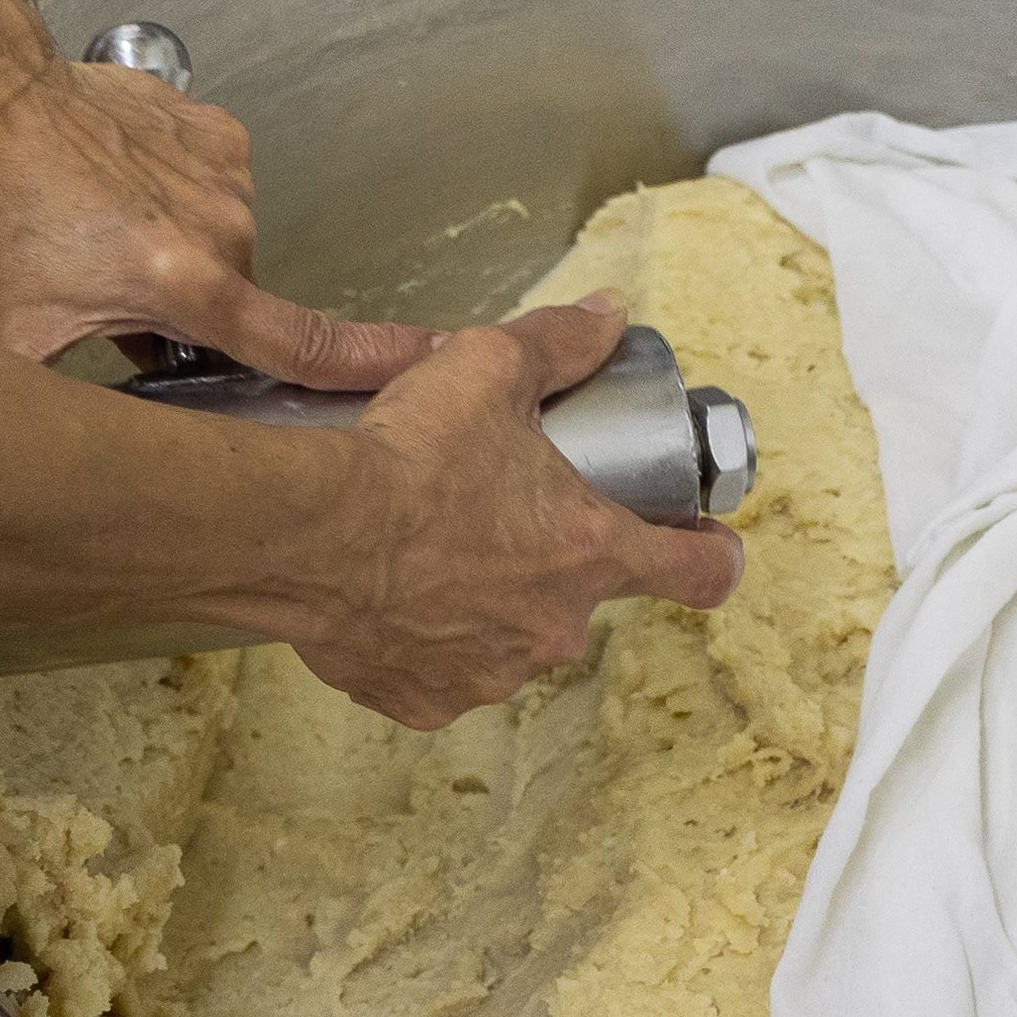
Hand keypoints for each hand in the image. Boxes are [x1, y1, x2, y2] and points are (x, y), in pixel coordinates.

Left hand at [0, 44, 437, 388]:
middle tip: (113, 298)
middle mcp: (225, 229)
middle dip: (189, 315)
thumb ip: (58, 406)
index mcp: (189, 285)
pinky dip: (176, 199)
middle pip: (236, 303)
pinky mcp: (215, 130)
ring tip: (104, 235)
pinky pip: (213, 189)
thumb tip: (80, 462)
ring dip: (179, 255)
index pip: (300, 344)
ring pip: (222, 247)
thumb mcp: (9, 336)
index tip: (430, 367)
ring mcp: (225, 173)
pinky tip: (119, 189)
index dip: (369, 365)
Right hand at [288, 295, 745, 728]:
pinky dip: (421, 638)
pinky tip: (390, 596)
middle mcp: (552, 628)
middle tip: (496, 513)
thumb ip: (560, 343)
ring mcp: (489, 674)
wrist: (306, 531)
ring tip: (431, 550)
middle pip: (579, 597)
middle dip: (549, 561)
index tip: (705, 544)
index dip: (710, 555)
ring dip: (484, 602)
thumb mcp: (490, 369)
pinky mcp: (424, 700)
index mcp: (591, 551)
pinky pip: (437, 671)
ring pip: (506, 637)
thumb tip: (607, 316)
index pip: (698, 573)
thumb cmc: (406, 457)